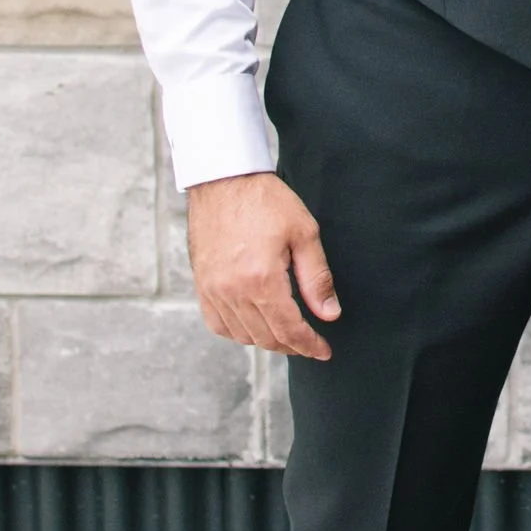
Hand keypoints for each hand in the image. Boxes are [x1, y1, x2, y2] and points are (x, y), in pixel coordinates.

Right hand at [187, 171, 340, 358]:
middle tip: (309, 343)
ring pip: (242, 335)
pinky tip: (254, 325)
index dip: (309, 345)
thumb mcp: (304, 233)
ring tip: (286, 333)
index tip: (323, 351)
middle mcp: (233, 291)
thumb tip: (329, 314)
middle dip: (292, 346)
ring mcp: (213, 290)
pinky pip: (218, 324)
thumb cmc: (266, 200)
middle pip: (266, 337)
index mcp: (262, 279)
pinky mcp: (201, 284)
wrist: (223, 179)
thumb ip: (317, 278)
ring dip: (267, 340)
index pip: (289, 329)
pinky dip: (238, 331)